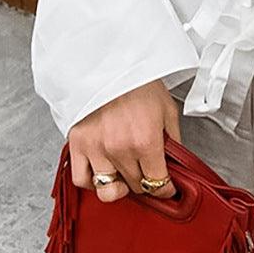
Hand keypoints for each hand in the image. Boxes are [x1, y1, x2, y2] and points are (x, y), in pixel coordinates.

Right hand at [67, 79, 180, 202]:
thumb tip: (175, 163)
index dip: (165, 189)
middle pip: (135, 186)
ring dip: (120, 186)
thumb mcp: (168, 109)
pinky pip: (81, 180)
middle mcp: (120, 149)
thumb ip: (173, 139)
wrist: (112, 63)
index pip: (157, 182)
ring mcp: (97, 149)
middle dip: (145, 184)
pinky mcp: (78, 144)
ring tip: (126, 176)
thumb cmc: (140, 82)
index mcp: (146, 140)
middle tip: (148, 175)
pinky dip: (92, 182)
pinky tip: (103, 172)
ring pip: (108, 189)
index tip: (166, 189)